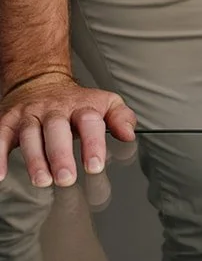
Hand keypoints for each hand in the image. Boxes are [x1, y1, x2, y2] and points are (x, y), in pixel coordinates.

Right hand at [0, 74, 136, 187]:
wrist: (40, 80)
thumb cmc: (75, 102)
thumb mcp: (103, 103)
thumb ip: (120, 117)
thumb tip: (129, 133)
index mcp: (80, 106)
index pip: (89, 121)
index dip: (93, 143)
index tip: (94, 166)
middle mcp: (54, 109)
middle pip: (56, 129)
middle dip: (61, 154)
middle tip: (66, 178)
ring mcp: (30, 114)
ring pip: (30, 134)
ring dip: (35, 159)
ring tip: (42, 180)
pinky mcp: (9, 121)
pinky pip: (1, 136)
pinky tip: (0, 174)